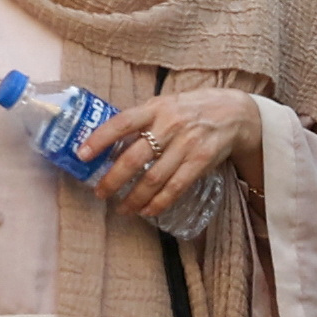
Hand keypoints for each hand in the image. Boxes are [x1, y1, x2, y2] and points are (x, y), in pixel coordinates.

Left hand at [74, 87, 259, 223]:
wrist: (234, 113)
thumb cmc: (191, 109)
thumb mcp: (165, 105)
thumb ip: (142, 121)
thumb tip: (109, 143)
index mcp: (155, 108)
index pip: (122, 123)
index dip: (100, 139)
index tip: (81, 154)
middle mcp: (170, 125)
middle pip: (135, 158)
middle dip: (114, 179)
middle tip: (100, 193)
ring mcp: (187, 144)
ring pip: (154, 178)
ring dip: (135, 198)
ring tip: (122, 208)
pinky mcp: (201, 160)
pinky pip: (176, 187)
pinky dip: (160, 202)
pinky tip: (148, 210)